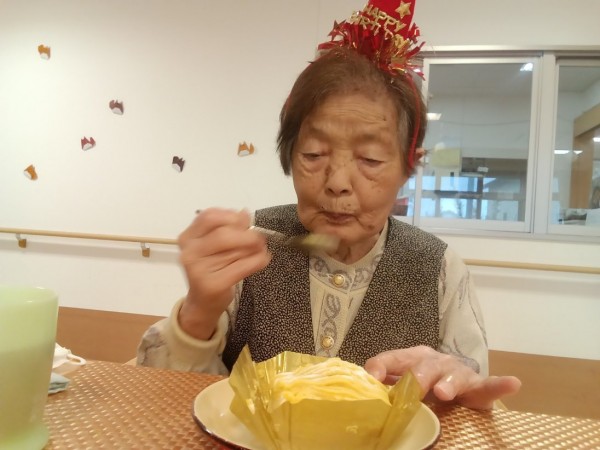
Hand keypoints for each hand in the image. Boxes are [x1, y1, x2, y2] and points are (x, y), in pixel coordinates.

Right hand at [177, 208, 270, 339]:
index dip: (231, 216)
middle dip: (246, 234)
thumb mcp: (216, 246)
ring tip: (260, 250)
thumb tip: (245, 213)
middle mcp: (189, 252)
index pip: (209, 217)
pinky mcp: (213, 284)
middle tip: (259, 238)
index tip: (244, 223)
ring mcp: (198, 270)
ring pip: (235, 250)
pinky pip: (242, 266)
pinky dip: (257, 261)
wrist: (202, 303)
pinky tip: (262, 260)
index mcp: (187, 237)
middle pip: (223, 233)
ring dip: (255, 248)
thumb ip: (229, 228)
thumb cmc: (211, 270)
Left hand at [364, 346, 520, 409]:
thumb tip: (359, 388)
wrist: (457, 383)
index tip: (371, 375)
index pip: (393, 357)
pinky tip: (512, 382)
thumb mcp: (402, 382)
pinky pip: (490, 385)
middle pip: (424, 365)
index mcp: (413, 357)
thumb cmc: (424, 383)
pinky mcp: (479, 386)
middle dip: (417, 377)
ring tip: (444, 393)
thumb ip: (384, 384)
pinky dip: (500, 384)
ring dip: (449, 384)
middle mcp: (435, 361)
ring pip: (454, 375)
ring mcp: (458, 372)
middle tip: (411, 389)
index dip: (382, 365)